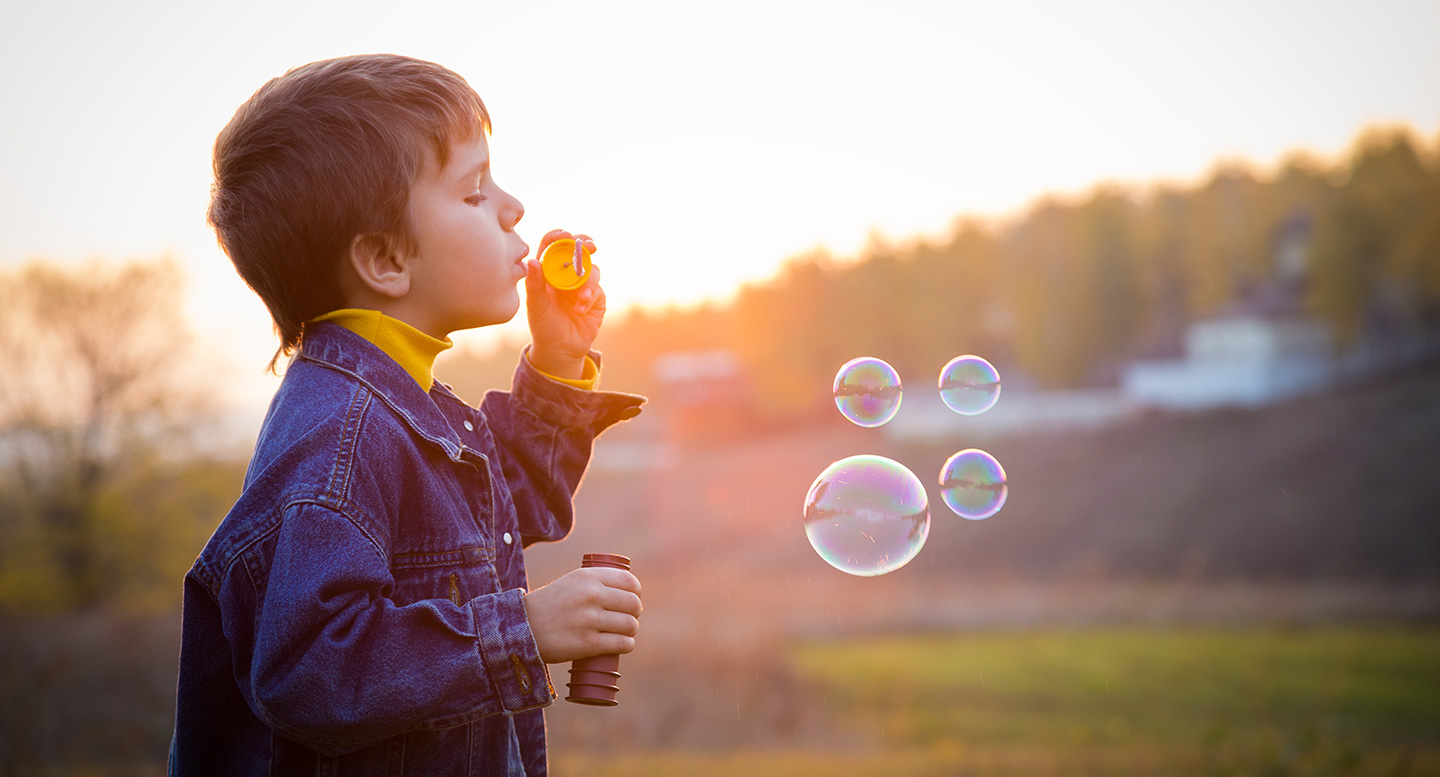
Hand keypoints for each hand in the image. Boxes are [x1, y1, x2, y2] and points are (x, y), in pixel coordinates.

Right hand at [523, 566, 640, 663]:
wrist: (522, 628)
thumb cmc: (551, 605)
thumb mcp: (572, 582)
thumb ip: (597, 582)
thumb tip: (629, 592)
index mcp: (588, 577)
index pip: (629, 582)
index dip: (635, 593)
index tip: (631, 600)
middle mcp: (591, 595)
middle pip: (633, 604)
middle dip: (634, 613)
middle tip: (626, 618)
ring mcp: (590, 619)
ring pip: (631, 625)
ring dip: (630, 631)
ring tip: (622, 632)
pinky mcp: (588, 643)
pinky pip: (623, 643)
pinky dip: (626, 645)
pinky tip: (621, 644)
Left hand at [526, 229, 604, 379]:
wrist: (560, 349)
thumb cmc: (543, 325)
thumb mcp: (536, 305)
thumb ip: (534, 283)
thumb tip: (532, 261)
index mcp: (548, 270)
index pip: (553, 245)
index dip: (559, 236)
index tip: (565, 236)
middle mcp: (566, 273)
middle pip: (578, 249)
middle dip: (585, 244)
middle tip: (589, 246)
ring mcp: (583, 284)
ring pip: (591, 268)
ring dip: (588, 280)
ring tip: (580, 298)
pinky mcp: (596, 297)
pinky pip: (597, 289)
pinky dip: (590, 297)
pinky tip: (580, 309)